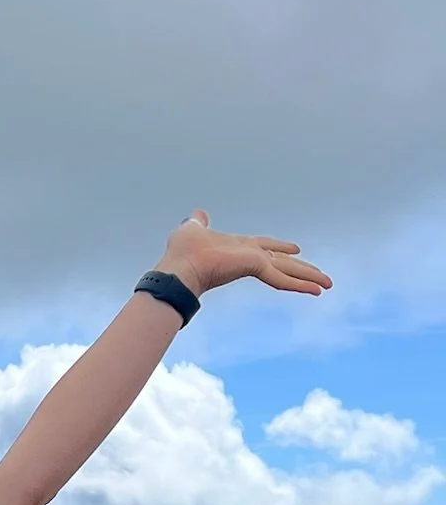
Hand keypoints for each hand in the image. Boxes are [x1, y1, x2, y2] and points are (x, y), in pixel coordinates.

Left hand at [156, 209, 331, 299]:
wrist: (178, 268)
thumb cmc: (182, 252)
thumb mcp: (192, 228)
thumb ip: (199, 221)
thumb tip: (198, 214)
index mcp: (239, 247)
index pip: (266, 247)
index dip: (280, 247)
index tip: (295, 248)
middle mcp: (249, 256)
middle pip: (282, 262)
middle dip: (302, 269)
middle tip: (322, 277)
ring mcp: (254, 263)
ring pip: (288, 271)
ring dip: (308, 278)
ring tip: (328, 285)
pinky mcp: (255, 268)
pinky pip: (282, 278)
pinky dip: (299, 285)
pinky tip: (316, 290)